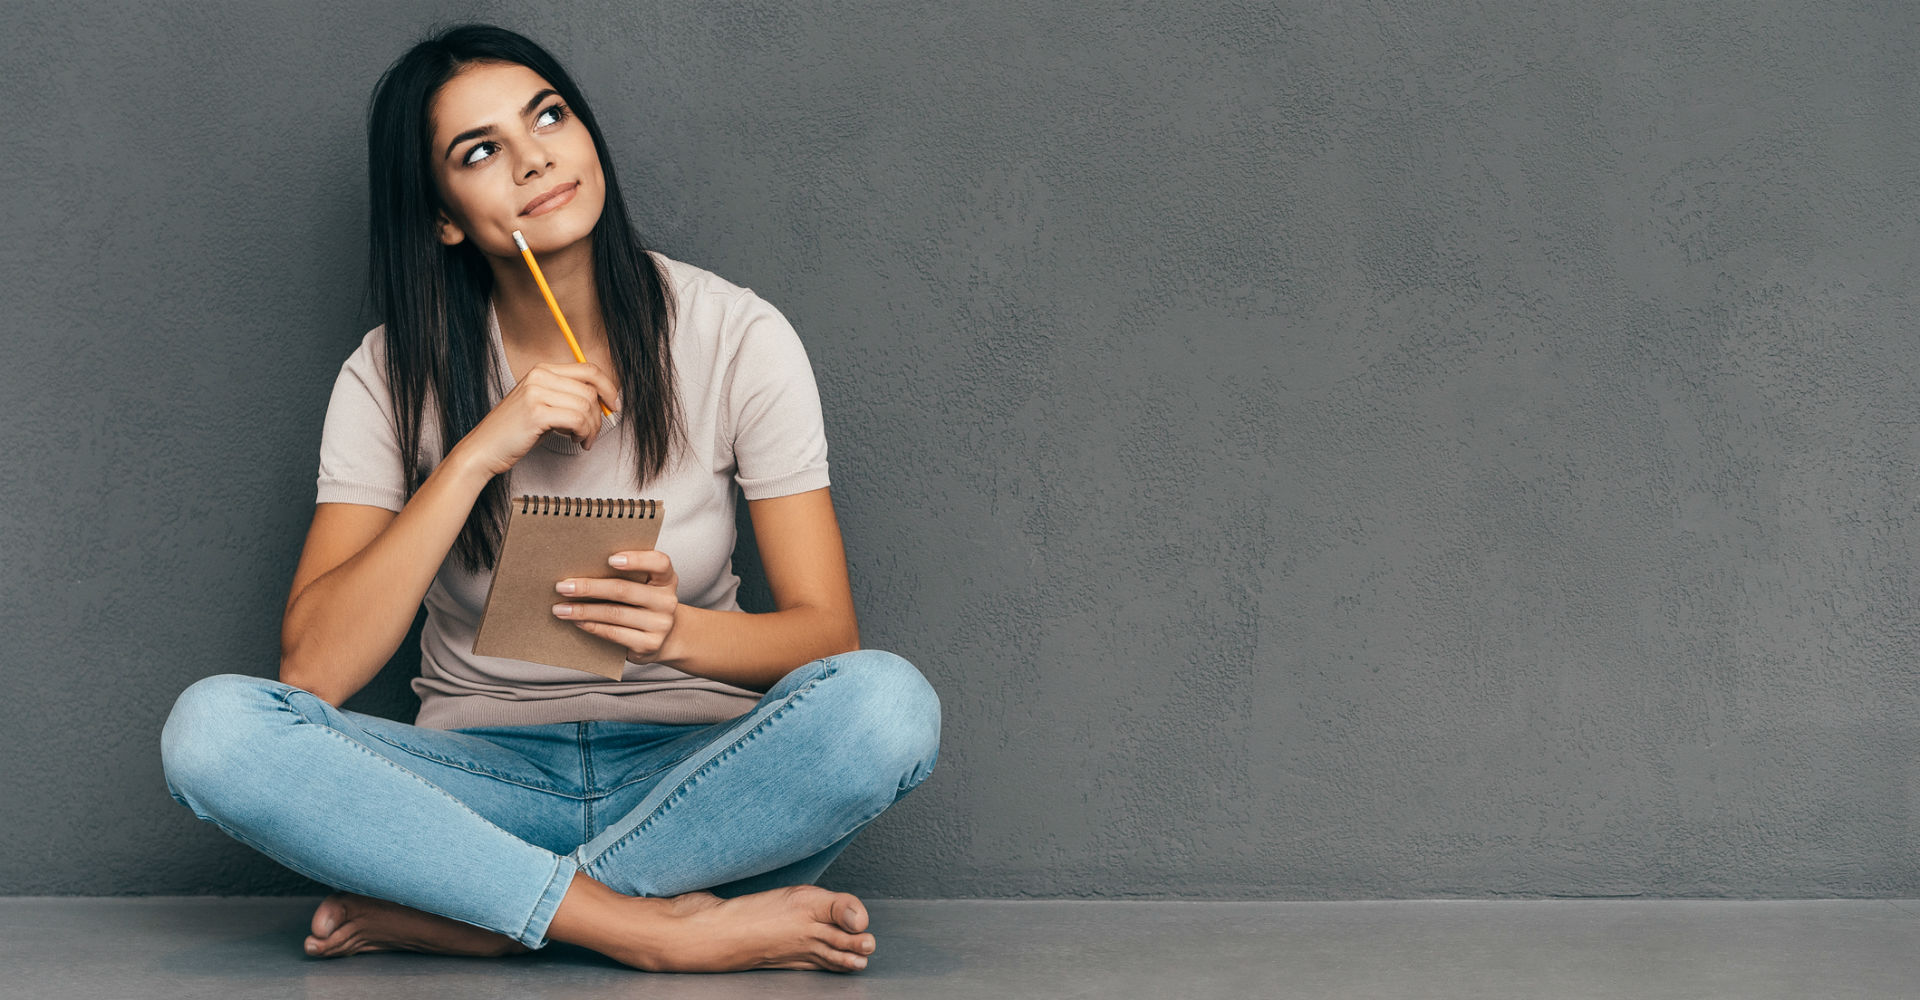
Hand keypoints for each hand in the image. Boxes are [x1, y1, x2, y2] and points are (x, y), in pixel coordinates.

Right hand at [451, 362, 620, 478]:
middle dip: (599, 415)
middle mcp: (539, 376)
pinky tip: (575, 441)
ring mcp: (536, 393)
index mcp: (542, 370)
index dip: (608, 386)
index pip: (588, 369)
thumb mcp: (542, 406)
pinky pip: (577, 419)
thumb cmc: (515, 432)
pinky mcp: (536, 413)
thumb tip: (603, 400)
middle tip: (593, 433)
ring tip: (582, 440)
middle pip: (590, 388)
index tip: (614, 404)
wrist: (484, 449)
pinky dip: (583, 433)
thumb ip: (567, 398)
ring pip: (586, 405)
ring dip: (591, 428)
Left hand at [552, 549, 680, 663]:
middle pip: (624, 590)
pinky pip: (614, 634)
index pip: (659, 562)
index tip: (610, 559)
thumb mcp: (644, 586)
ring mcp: (660, 625)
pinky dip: (592, 626)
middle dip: (589, 587)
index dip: (637, 559)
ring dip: (583, 611)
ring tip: (561, 608)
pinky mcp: (648, 644)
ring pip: (614, 614)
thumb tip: (581, 568)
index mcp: (666, 579)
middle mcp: (666, 601)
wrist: (665, 638)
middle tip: (563, 586)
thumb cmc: (644, 605)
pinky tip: (577, 622)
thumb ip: (626, 575)